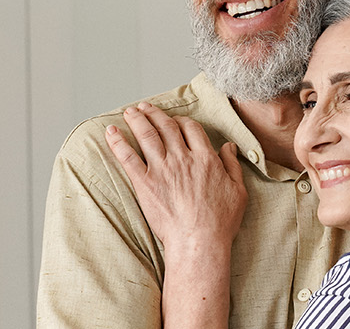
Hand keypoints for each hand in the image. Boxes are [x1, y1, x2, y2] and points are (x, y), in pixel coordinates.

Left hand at [106, 102, 247, 254]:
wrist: (199, 242)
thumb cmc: (220, 222)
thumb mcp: (238, 191)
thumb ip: (232, 165)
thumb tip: (229, 146)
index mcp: (205, 158)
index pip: (191, 128)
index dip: (181, 121)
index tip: (175, 120)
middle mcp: (183, 158)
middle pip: (166, 127)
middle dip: (154, 113)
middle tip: (145, 107)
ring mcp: (162, 170)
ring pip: (147, 135)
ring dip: (137, 120)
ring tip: (130, 111)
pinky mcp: (145, 183)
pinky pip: (128, 158)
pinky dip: (118, 143)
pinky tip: (111, 132)